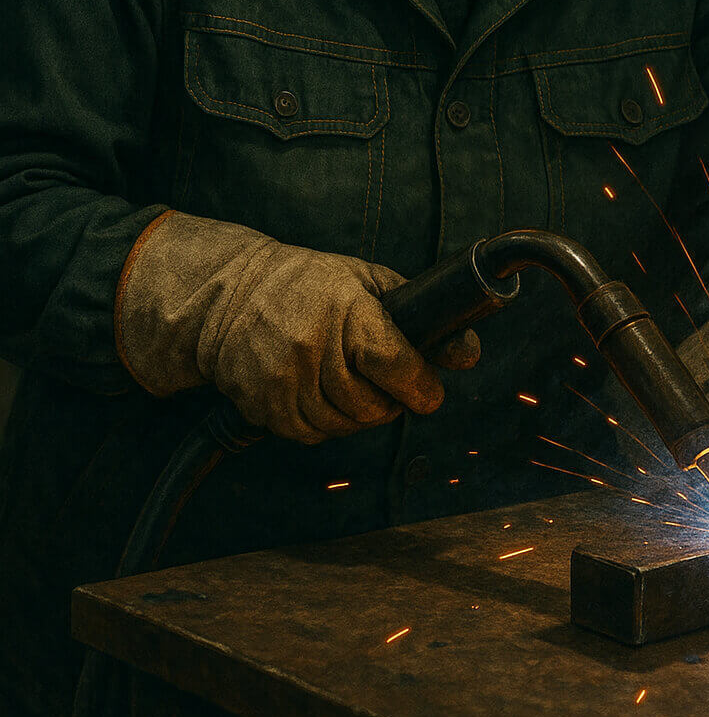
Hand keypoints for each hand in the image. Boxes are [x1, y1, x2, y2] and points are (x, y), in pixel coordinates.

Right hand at [203, 245, 480, 443]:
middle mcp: (311, 346)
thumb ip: (422, 317)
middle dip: (390, 402)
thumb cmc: (310, 284)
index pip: (394, 364)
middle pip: (371, 406)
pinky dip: (325, 422)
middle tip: (387, 383)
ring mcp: (283, 379)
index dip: (420, 386)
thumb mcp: (369, 281)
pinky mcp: (263, 406)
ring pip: (343, 426)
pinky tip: (320, 392)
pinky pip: (312, 434)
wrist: (231, 297)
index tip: (428, 392)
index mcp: (345, 309)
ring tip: (350, 381)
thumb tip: (468, 355)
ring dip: (357, 414)